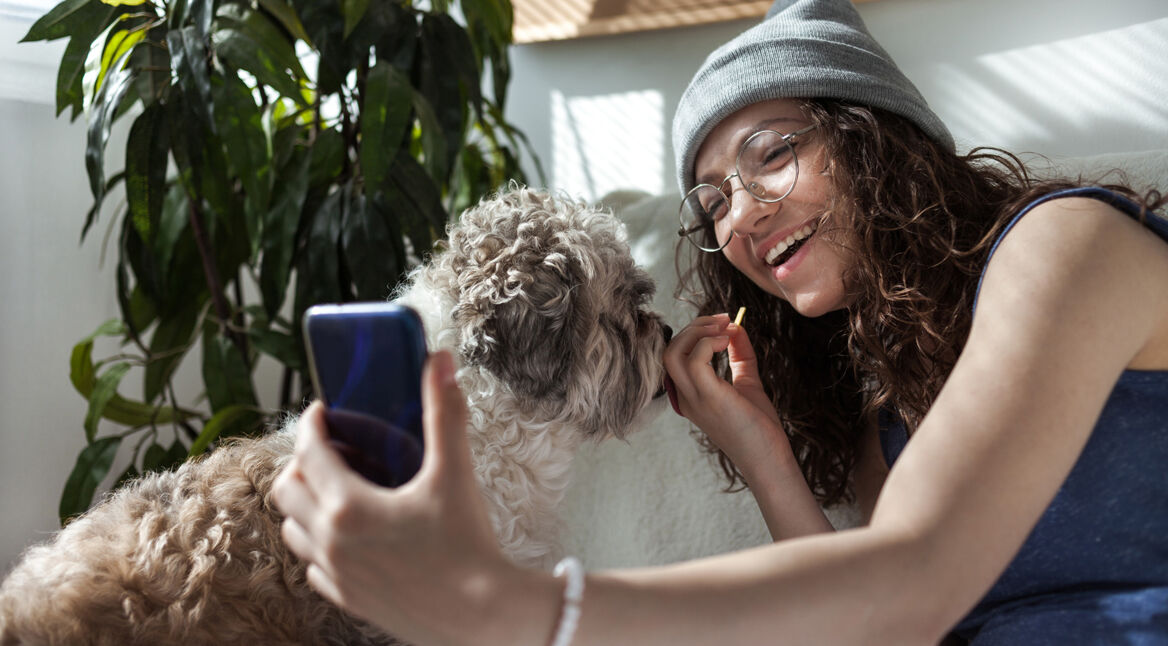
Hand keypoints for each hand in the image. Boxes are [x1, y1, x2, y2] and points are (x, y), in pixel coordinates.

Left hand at [272, 350, 509, 644]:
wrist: (483, 616)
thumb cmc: (468, 546)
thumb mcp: (454, 473)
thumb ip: (444, 413)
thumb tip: (439, 361)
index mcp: (348, 506)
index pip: (307, 452)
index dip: (311, 424)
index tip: (323, 412)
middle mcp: (331, 541)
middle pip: (286, 490)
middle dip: (302, 462)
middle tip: (332, 448)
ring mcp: (336, 574)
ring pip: (293, 529)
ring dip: (305, 503)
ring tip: (337, 488)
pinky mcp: (349, 599)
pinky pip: (313, 565)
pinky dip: (320, 541)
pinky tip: (351, 533)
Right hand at [663, 314, 789, 473]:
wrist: (769, 458)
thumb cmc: (758, 427)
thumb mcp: (747, 383)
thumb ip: (740, 356)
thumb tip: (737, 327)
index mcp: (689, 395)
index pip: (675, 356)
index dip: (695, 334)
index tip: (724, 324)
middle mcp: (685, 397)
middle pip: (669, 350)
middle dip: (694, 327)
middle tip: (724, 321)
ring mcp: (693, 398)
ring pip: (673, 353)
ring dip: (697, 332)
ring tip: (724, 330)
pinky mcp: (709, 397)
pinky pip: (695, 360)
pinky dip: (708, 343)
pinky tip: (727, 342)